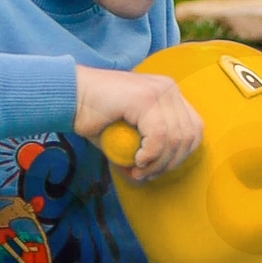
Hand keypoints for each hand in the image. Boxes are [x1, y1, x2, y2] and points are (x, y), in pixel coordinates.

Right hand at [76, 65, 201, 180]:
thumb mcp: (127, 135)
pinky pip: (159, 136)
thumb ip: (146, 149)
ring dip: (158, 163)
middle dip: (169, 163)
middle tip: (145, 174)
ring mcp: (158, 90)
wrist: (67, 95)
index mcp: (168, 94)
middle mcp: (168, 88)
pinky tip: (135, 161)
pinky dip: (150, 155)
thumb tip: (154, 174)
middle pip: (188, 136)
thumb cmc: (93, 115)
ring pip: (175, 138)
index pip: (194, 129)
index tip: (159, 169)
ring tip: (138, 170)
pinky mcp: (144, 97)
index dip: (181, 155)